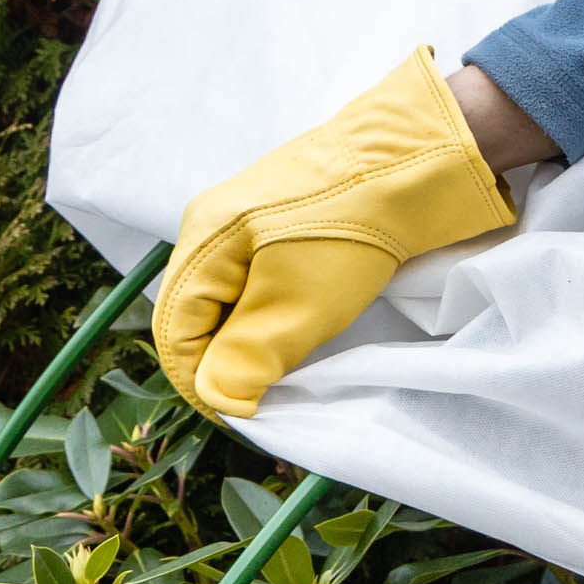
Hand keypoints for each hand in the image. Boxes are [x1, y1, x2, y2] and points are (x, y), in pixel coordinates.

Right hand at [154, 48, 539, 418]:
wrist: (409, 164)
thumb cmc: (346, 234)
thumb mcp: (295, 305)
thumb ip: (249, 354)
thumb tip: (217, 402)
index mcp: (202, 243)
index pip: (174, 332)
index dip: (201, 383)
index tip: (243, 419)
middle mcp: (213, 229)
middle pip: (199, 318)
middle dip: (225, 365)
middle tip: (267, 403)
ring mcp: (247, 223)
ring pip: (230, 304)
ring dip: (250, 345)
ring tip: (283, 376)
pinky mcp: (282, 225)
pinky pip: (257, 285)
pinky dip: (270, 319)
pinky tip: (297, 335)